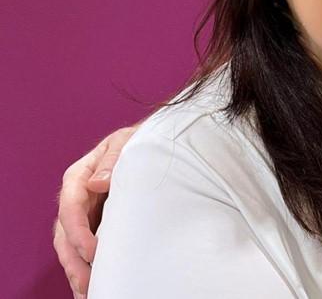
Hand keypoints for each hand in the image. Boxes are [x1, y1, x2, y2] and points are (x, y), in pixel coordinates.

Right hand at [53, 126, 135, 297]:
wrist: (152, 144)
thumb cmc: (137, 142)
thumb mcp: (126, 142)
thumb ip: (113, 160)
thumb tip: (96, 182)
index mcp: (79, 176)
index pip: (70, 207)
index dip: (78, 231)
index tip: (92, 251)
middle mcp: (78, 197)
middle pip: (65, 233)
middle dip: (74, 261)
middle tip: (88, 283)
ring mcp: (86, 212)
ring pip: (71, 246)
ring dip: (78, 270)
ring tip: (88, 292)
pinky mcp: (97, 224)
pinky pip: (86, 248)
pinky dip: (87, 268)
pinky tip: (94, 286)